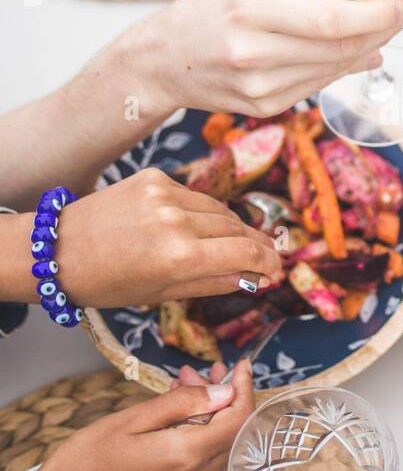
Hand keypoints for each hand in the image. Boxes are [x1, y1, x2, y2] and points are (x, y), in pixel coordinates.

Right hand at [6, 361, 254, 470]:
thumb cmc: (87, 462)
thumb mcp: (133, 419)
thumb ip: (183, 404)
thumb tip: (225, 391)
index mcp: (186, 456)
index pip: (237, 419)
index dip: (244, 388)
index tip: (242, 365)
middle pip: (229, 431)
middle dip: (222, 396)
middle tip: (202, 370)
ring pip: (215, 444)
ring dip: (207, 413)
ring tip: (183, 384)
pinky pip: (200, 459)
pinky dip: (196, 432)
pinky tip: (175, 413)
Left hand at [57, 168, 281, 306]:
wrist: (59, 249)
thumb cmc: (107, 282)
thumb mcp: (162, 293)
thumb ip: (213, 282)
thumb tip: (252, 276)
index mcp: (180, 257)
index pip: (246, 252)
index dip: (269, 261)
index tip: (276, 269)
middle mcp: (176, 220)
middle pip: (237, 228)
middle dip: (254, 244)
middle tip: (264, 257)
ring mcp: (165, 194)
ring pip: (219, 209)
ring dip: (231, 227)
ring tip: (236, 243)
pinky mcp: (155, 178)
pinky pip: (194, 195)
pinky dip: (202, 211)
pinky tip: (198, 226)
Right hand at [130, 0, 402, 119]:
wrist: (161, 62)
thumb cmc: (202, 12)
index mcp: (250, 7)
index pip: (330, 19)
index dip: (376, 15)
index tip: (401, 2)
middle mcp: (254, 51)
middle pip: (339, 46)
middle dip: (381, 29)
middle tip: (401, 12)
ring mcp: (259, 85)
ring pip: (333, 69)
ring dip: (367, 49)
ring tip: (384, 30)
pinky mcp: (264, 106)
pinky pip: (317, 85)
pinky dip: (343, 68)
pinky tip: (359, 54)